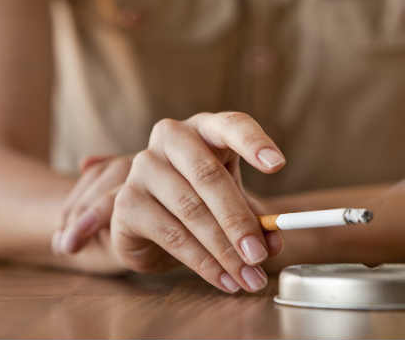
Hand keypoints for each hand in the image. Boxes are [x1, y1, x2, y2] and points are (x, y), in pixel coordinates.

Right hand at [55, 112, 284, 292]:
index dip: (253, 142)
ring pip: (191, 210)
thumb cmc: (201, 198)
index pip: (231, 125)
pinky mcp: (127, 202)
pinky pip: (172, 234)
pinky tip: (223, 279)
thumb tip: (274, 243)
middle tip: (259, 256)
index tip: (277, 165)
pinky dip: (203, 263)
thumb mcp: (234, 203)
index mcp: (205, 128)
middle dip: (238, 221)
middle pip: (209, 175)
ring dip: (224, 251)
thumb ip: (256, 219)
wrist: (151, 219)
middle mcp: (171, 138)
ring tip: (248, 277)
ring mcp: (144, 167)